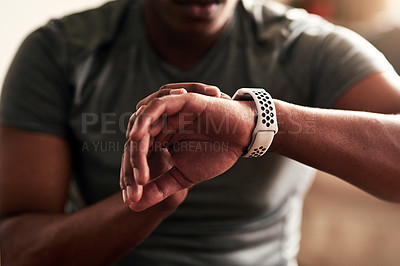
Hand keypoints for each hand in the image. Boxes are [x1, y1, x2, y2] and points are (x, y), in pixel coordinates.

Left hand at [123, 93, 254, 210]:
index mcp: (160, 139)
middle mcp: (161, 125)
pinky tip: (136, 138)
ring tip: (138, 176)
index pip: (136, 155)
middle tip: (133, 192)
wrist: (243, 139)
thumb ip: (158, 188)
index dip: (130, 177)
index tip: (130, 200)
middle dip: (131, 167)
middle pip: (134, 142)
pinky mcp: (180, 100)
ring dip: (136, 149)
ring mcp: (169, 112)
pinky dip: (144, 120)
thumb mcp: (182, 177)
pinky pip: (156, 107)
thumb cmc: (215, 154)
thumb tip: (134, 207)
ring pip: (141, 126)